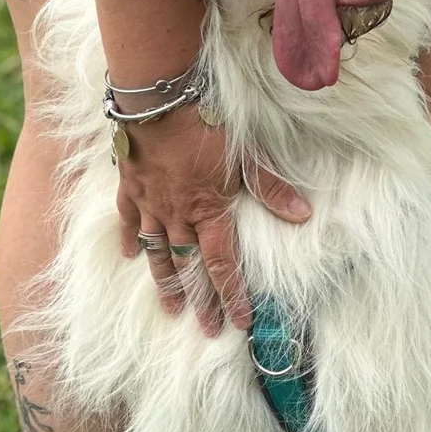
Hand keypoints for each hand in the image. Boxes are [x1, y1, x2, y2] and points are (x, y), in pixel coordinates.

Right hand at [114, 103, 310, 336]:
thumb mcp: (244, 157)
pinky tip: (130, 256)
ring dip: (165, 282)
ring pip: (158, 253)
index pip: (223, 265)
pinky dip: (130, 240)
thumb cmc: (204, 128)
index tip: (238, 322)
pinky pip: (128, 221)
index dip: (232, 296)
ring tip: (170, 308)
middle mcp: (178, 217)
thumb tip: (302, 214)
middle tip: (205, 328)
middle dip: (200, 300)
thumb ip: (271, 189)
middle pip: (190, 268)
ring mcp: (151, 205)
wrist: (157, 104)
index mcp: (208, 212)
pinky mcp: (130, 189)